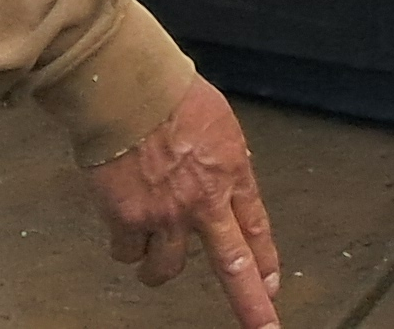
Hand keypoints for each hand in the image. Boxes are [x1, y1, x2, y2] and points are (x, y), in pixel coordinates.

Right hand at [86, 77, 281, 325]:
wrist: (127, 89)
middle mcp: (203, 202)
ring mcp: (166, 215)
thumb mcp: (217, 123)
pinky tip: (120, 218)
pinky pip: (127, 253)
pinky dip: (124, 243)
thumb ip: (221, 161)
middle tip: (264, 327)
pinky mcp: (128, 220)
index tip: (274, 289)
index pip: (255, 227)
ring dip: (156, 265)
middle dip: (251, 302)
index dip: (265, 261)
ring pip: (165, 270)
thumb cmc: (170, 93)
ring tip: (149, 246)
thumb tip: (220, 183)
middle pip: (231, 264)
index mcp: (231, 172)